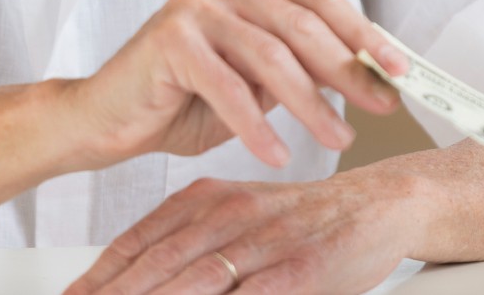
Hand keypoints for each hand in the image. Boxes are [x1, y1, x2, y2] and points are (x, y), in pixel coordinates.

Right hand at [62, 0, 409, 169]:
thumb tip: (373, 75)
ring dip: (312, 105)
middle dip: (348, 71)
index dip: (364, 35)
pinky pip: (229, 88)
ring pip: (272, 57)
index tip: (400, 69)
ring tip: (337, 140)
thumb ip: (302, 66)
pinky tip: (276, 155)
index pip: (321, 1)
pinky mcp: (170, 38)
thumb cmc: (183, 99)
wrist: (105, 118)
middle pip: (303, 26)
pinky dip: (257, 126)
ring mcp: (194, 4)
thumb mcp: (257, 79)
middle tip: (381, 107)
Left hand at [63, 173, 417, 294]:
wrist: (385, 203)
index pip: (138, 242)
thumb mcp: (243, 213)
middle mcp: (230, 217)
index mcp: (210, 200)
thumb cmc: (310, 219)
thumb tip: (146, 273)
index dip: (98, 276)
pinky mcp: (298, 271)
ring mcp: (264, 244)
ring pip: (193, 283)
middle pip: (156, 267)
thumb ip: (195, 237)